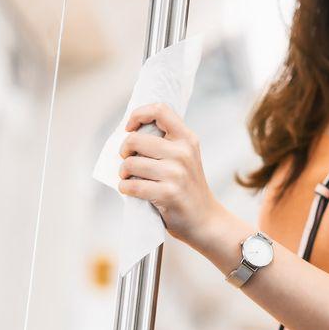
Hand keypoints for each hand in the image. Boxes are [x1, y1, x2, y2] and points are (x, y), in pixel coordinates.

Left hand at [118, 102, 221, 246]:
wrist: (205, 219)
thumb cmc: (187, 187)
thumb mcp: (184, 156)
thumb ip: (165, 141)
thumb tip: (130, 131)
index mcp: (187, 138)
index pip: (159, 110)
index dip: (138, 115)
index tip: (129, 128)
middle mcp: (183, 152)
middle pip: (135, 139)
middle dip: (124, 151)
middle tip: (128, 161)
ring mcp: (176, 173)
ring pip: (130, 164)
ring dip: (123, 173)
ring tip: (130, 178)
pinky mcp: (168, 193)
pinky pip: (132, 186)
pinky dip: (125, 188)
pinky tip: (130, 190)